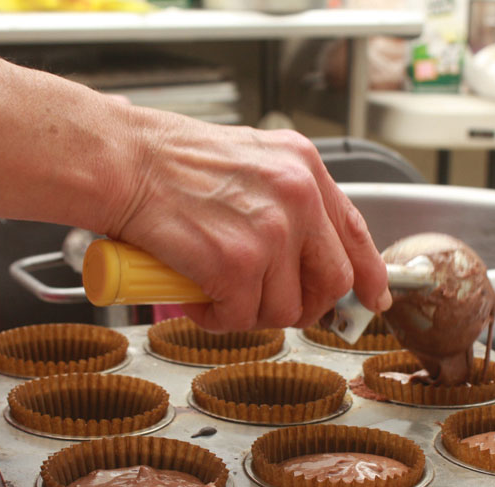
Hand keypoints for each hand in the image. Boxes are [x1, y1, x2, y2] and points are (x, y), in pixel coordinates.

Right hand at [104, 114, 391, 331]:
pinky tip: (195, 295)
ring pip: (285, 309)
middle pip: (332, 282)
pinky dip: (215, 318)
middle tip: (269, 305)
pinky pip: (239, 318)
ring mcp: (271, 232)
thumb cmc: (168, 162)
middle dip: (304, 306)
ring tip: (216, 291)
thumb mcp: (248, 163)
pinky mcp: (236, 264)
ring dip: (249, 313)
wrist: (122, 161)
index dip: (369, 274)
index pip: (355, 233)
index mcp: (304, 168)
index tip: (372, 298)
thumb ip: (283, 201)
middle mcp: (298, 196)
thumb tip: (301, 252)